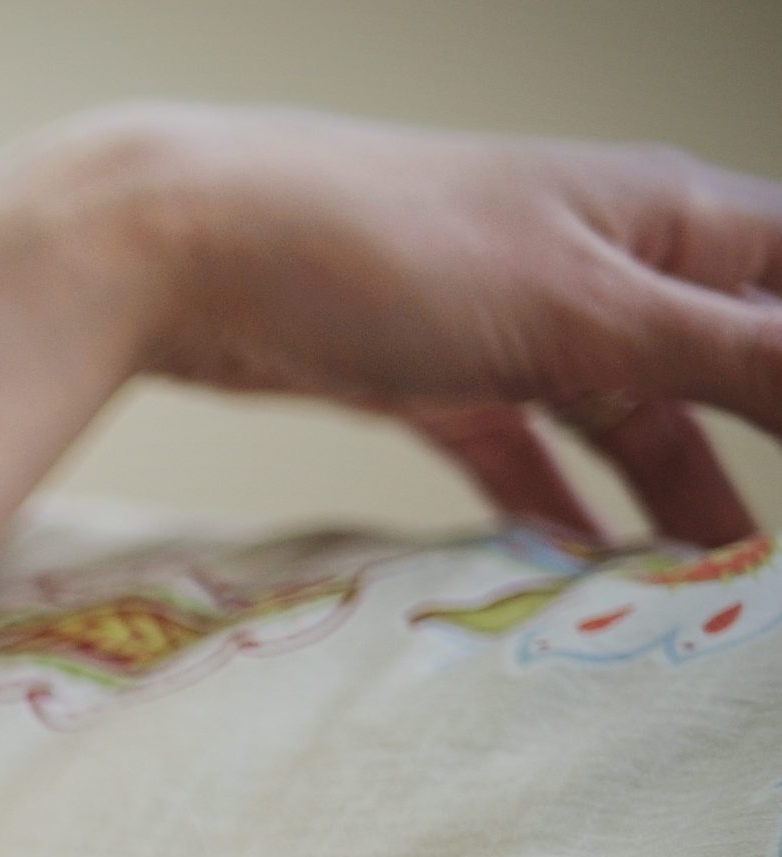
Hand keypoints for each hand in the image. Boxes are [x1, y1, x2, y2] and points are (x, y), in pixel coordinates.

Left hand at [19, 105, 781, 543]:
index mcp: (669, 217)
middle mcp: (606, 261)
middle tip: (766, 558)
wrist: (181, 250)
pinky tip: (578, 575)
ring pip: (625, 421)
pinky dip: (553, 511)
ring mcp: (517, 321)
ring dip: (668, 499)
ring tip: (705, 590)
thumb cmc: (385, 249)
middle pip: (725, 365)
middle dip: (758, 445)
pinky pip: (521, 454)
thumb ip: (726, 353)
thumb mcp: (585, 309)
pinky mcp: (434, 376)